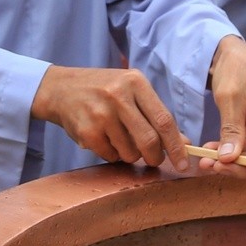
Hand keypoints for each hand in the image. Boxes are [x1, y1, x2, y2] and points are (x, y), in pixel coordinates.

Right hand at [32, 65, 188, 170]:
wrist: (61, 89)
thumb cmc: (103, 90)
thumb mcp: (131, 91)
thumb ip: (156, 115)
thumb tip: (185, 144)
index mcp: (135, 83)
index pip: (164, 120)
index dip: (176, 145)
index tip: (184, 163)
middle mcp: (118, 96)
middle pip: (149, 140)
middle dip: (155, 157)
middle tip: (153, 159)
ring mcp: (101, 114)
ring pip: (130, 152)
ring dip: (130, 155)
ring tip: (120, 140)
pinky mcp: (87, 131)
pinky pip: (111, 156)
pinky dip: (112, 155)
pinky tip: (104, 139)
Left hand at [195, 36, 245, 184]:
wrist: (229, 53)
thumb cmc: (234, 66)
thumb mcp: (230, 97)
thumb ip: (231, 129)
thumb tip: (229, 159)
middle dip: (244, 165)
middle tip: (216, 167)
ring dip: (234, 161)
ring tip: (208, 162)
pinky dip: (232, 152)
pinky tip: (211, 154)